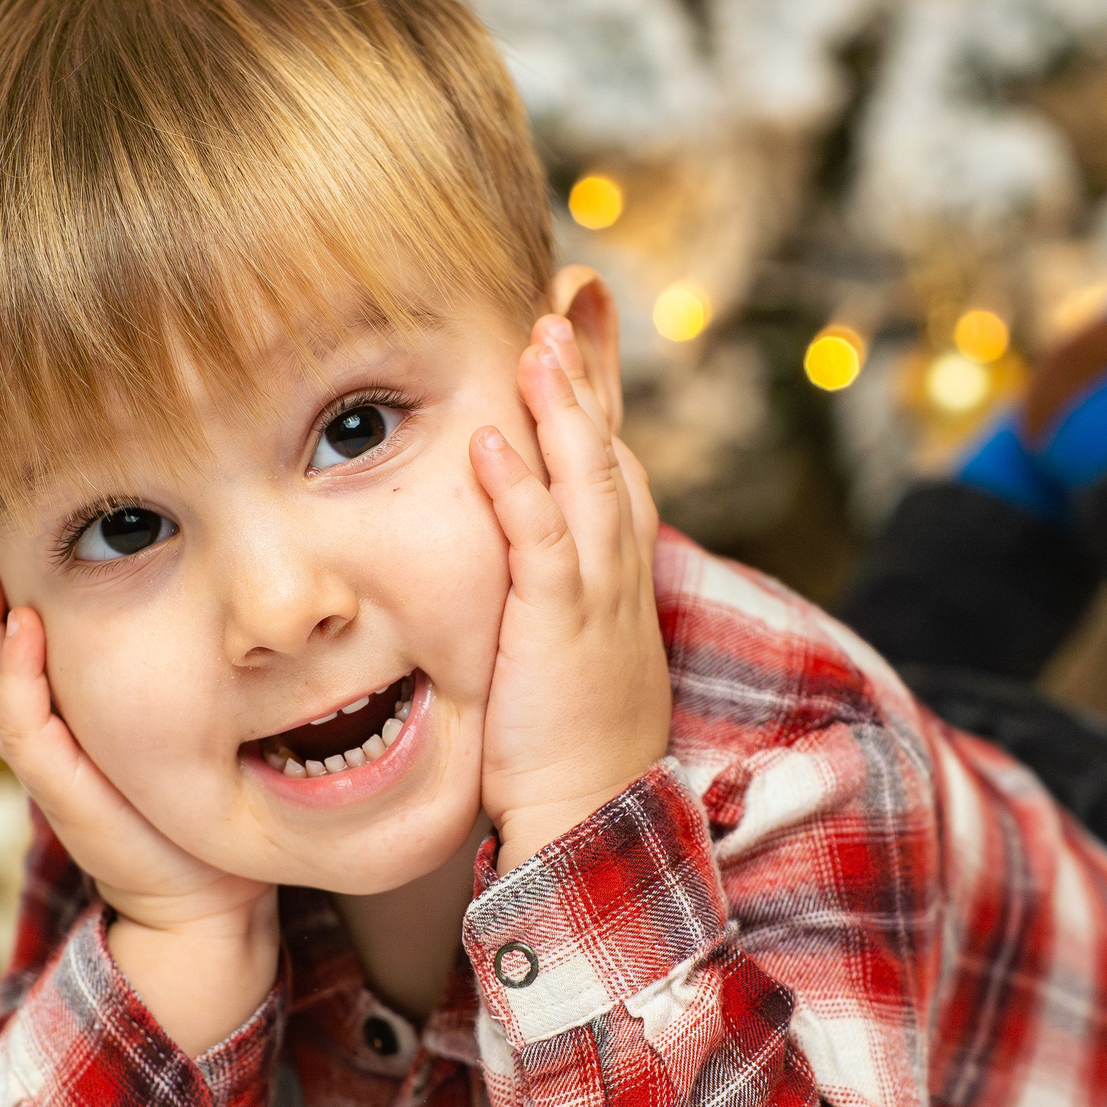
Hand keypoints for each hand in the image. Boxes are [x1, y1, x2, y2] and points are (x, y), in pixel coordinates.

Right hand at [0, 536, 276, 1050]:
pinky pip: (30, 732)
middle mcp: (40, 749)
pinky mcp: (69, 799)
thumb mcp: (159, 733)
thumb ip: (142, 685)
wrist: (205, 904)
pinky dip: (20, 679)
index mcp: (54, 732)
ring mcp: (49, 774)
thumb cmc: (187, 815)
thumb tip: (166, 609)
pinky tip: (25, 627)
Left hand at [469, 315, 672, 871]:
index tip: (576, 314)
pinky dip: (517, 488)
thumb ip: (544, 582)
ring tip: (537, 334)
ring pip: (585, 479)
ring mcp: (596, 595)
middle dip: (590, 364)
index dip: (596, 383)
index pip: (609, 453)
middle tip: (566, 288)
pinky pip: (541, 545)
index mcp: (618, 565)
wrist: (592, 817)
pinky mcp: (559, 629)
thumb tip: (515, 539)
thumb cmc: (569, 737)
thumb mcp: (565, 640)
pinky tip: (488, 438)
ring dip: (561, 404)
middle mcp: (618, 566)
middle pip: (608, 443)